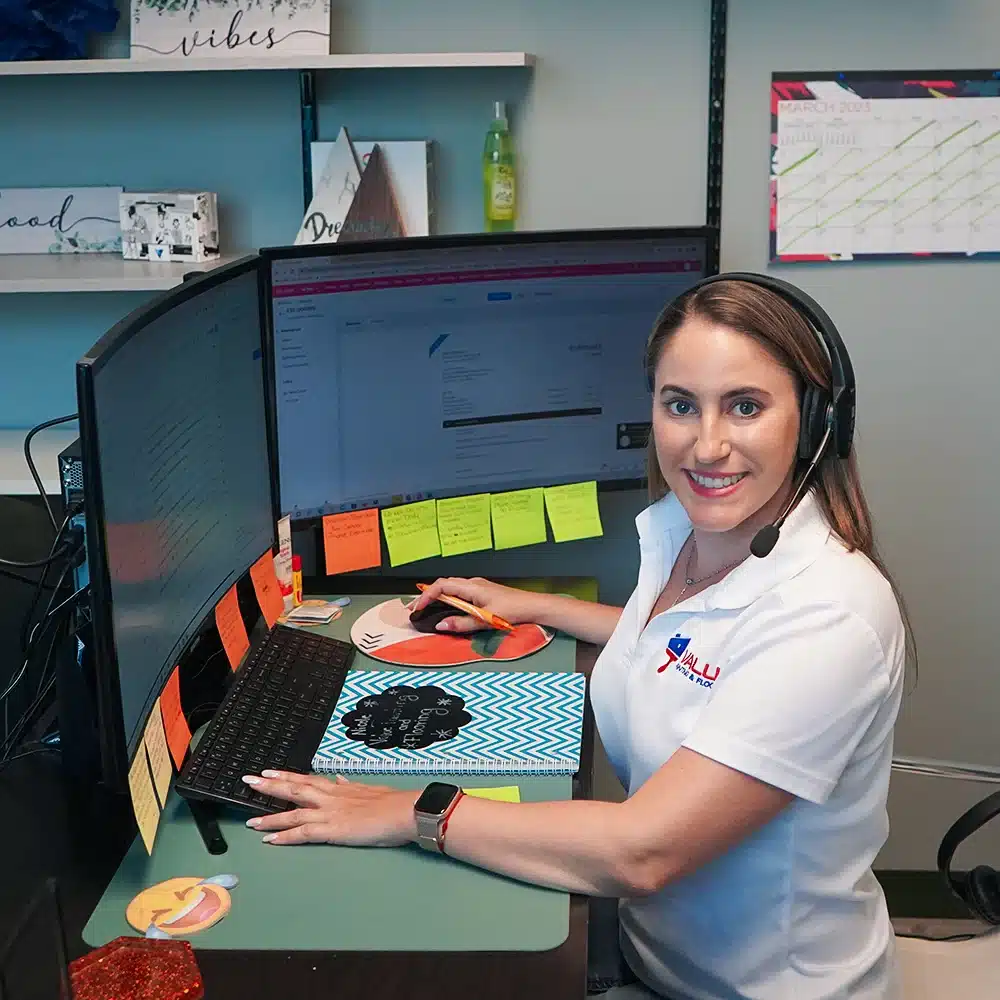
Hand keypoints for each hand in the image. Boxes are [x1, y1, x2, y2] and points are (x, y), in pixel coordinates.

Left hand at [241, 770, 418, 846]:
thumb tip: (339, 779)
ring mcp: (330, 813)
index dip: (287, 776)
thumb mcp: (369, 789)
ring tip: (251, 822)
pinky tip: (271, 840)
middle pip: (294, 789)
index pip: (307, 779)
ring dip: (270, 817)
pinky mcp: (333, 829)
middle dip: (270, 785)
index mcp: (340, 788)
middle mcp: (331, 797)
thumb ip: (351, 786)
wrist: (406, 811)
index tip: (269, 773)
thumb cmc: (393, 803)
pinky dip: (285, 836)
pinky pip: (303, 832)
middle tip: (249, 781)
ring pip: (293, 812)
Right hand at [408, 576, 545, 632]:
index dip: (427, 596)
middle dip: (428, 595)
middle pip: (444, 584)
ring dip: (437, 596)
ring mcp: (478, 586)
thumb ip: (462, 623)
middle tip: (416, 609)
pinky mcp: (482, 592)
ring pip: (451, 587)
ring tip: (426, 608)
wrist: (532, 606)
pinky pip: (459, 591)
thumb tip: (440, 624)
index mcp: (471, 587)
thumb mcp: (485, 620)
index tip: (418, 608)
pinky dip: (448, 598)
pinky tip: (447, 607)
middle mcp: (473, 583)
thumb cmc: (512, 610)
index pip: (442, 586)